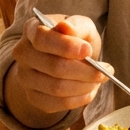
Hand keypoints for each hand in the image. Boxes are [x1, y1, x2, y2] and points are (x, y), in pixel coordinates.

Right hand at [5, 13, 108, 128]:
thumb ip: (76, 25)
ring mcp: (25, 77)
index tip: (88, 50)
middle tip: (106, 69)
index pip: (42, 39)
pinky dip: (79, 99)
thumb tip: (65, 27)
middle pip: (54, 67)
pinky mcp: (33, 97)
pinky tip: (90, 90)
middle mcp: (23, 53)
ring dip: (85, 86)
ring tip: (100, 79)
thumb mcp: (82, 25)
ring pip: (57, 88)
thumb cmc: (76, 38)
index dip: (66, 46)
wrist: (67, 57)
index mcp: (32, 29)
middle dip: (85, 70)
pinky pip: (57, 104)